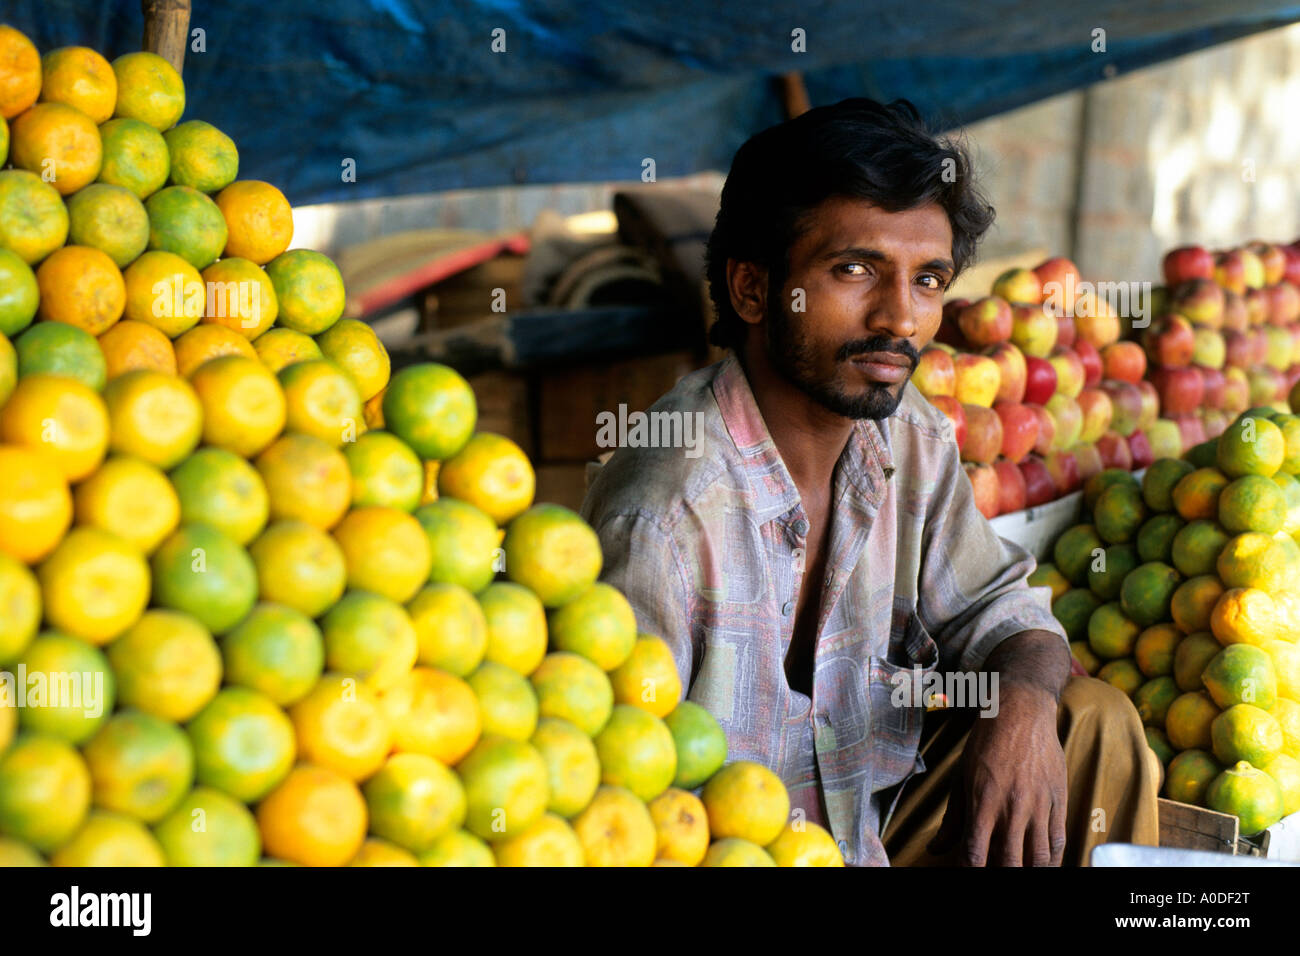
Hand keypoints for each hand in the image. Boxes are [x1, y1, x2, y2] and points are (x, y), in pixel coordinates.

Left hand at [928, 682, 1067, 865]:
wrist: (1021, 711)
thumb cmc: (986, 742)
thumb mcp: (961, 777)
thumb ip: (952, 818)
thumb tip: (935, 848)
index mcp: (983, 802)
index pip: (975, 854)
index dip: (971, 871)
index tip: (968, 873)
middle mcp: (1012, 808)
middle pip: (1008, 862)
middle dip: (1001, 874)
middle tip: (996, 872)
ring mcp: (1038, 806)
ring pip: (1037, 858)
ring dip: (1028, 872)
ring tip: (1019, 871)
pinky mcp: (1058, 801)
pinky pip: (1058, 842)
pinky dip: (1051, 861)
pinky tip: (1042, 866)